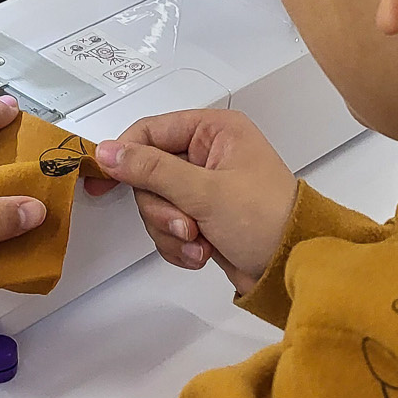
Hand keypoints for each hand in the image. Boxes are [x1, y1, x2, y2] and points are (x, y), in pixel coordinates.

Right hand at [87, 109, 296, 293]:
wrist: (294, 266)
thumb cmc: (268, 220)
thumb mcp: (205, 191)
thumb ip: (152, 169)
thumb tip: (109, 152)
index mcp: (214, 130)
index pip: (149, 132)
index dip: (124, 156)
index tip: (103, 181)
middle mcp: (208, 154)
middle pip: (148, 175)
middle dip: (162, 209)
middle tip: (186, 224)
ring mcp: (205, 187)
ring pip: (156, 205)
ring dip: (171, 231)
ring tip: (199, 241)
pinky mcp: (203, 216)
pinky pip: (168, 227)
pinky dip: (179, 245)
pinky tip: (202, 252)